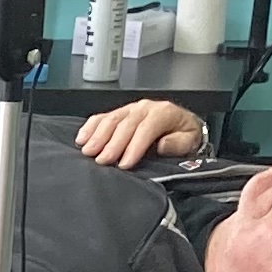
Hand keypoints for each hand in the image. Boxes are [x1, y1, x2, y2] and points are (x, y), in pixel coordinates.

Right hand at [72, 97, 206, 169]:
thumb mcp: (189, 141)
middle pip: (125, 124)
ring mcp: (130, 109)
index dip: (134, 146)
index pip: (146, 128)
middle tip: (102, 160)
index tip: (125, 163)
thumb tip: (162, 145)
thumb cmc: (183, 135)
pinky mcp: (119, 113)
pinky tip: (82, 138)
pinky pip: (102, 117)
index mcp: (164, 113)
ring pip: (112, 119)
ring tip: (88, 151)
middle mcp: (145, 108)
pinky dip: (90, 127)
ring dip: (98, 136)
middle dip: (112, 143)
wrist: (181, 125)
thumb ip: (177, 143)